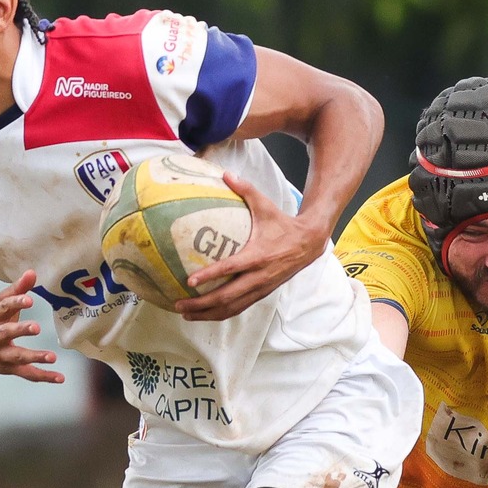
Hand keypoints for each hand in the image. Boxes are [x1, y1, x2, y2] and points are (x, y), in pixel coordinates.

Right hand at [0, 271, 64, 385]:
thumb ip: (16, 290)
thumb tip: (32, 272)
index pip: (2, 307)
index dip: (15, 302)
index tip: (28, 299)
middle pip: (5, 333)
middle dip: (19, 330)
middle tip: (36, 328)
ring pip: (15, 357)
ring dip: (33, 357)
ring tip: (51, 356)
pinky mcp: (7, 369)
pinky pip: (26, 374)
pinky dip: (43, 376)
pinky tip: (60, 377)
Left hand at [174, 173, 324, 321]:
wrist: (308, 243)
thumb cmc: (282, 224)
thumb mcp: (265, 205)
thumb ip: (245, 189)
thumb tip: (225, 173)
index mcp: (258, 255)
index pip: (231, 268)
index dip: (210, 276)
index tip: (190, 281)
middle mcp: (259, 277)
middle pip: (227, 297)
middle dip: (201, 304)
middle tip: (178, 304)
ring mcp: (260, 288)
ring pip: (231, 308)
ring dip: (207, 314)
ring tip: (185, 314)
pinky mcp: (261, 294)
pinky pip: (238, 308)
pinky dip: (220, 314)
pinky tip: (203, 315)